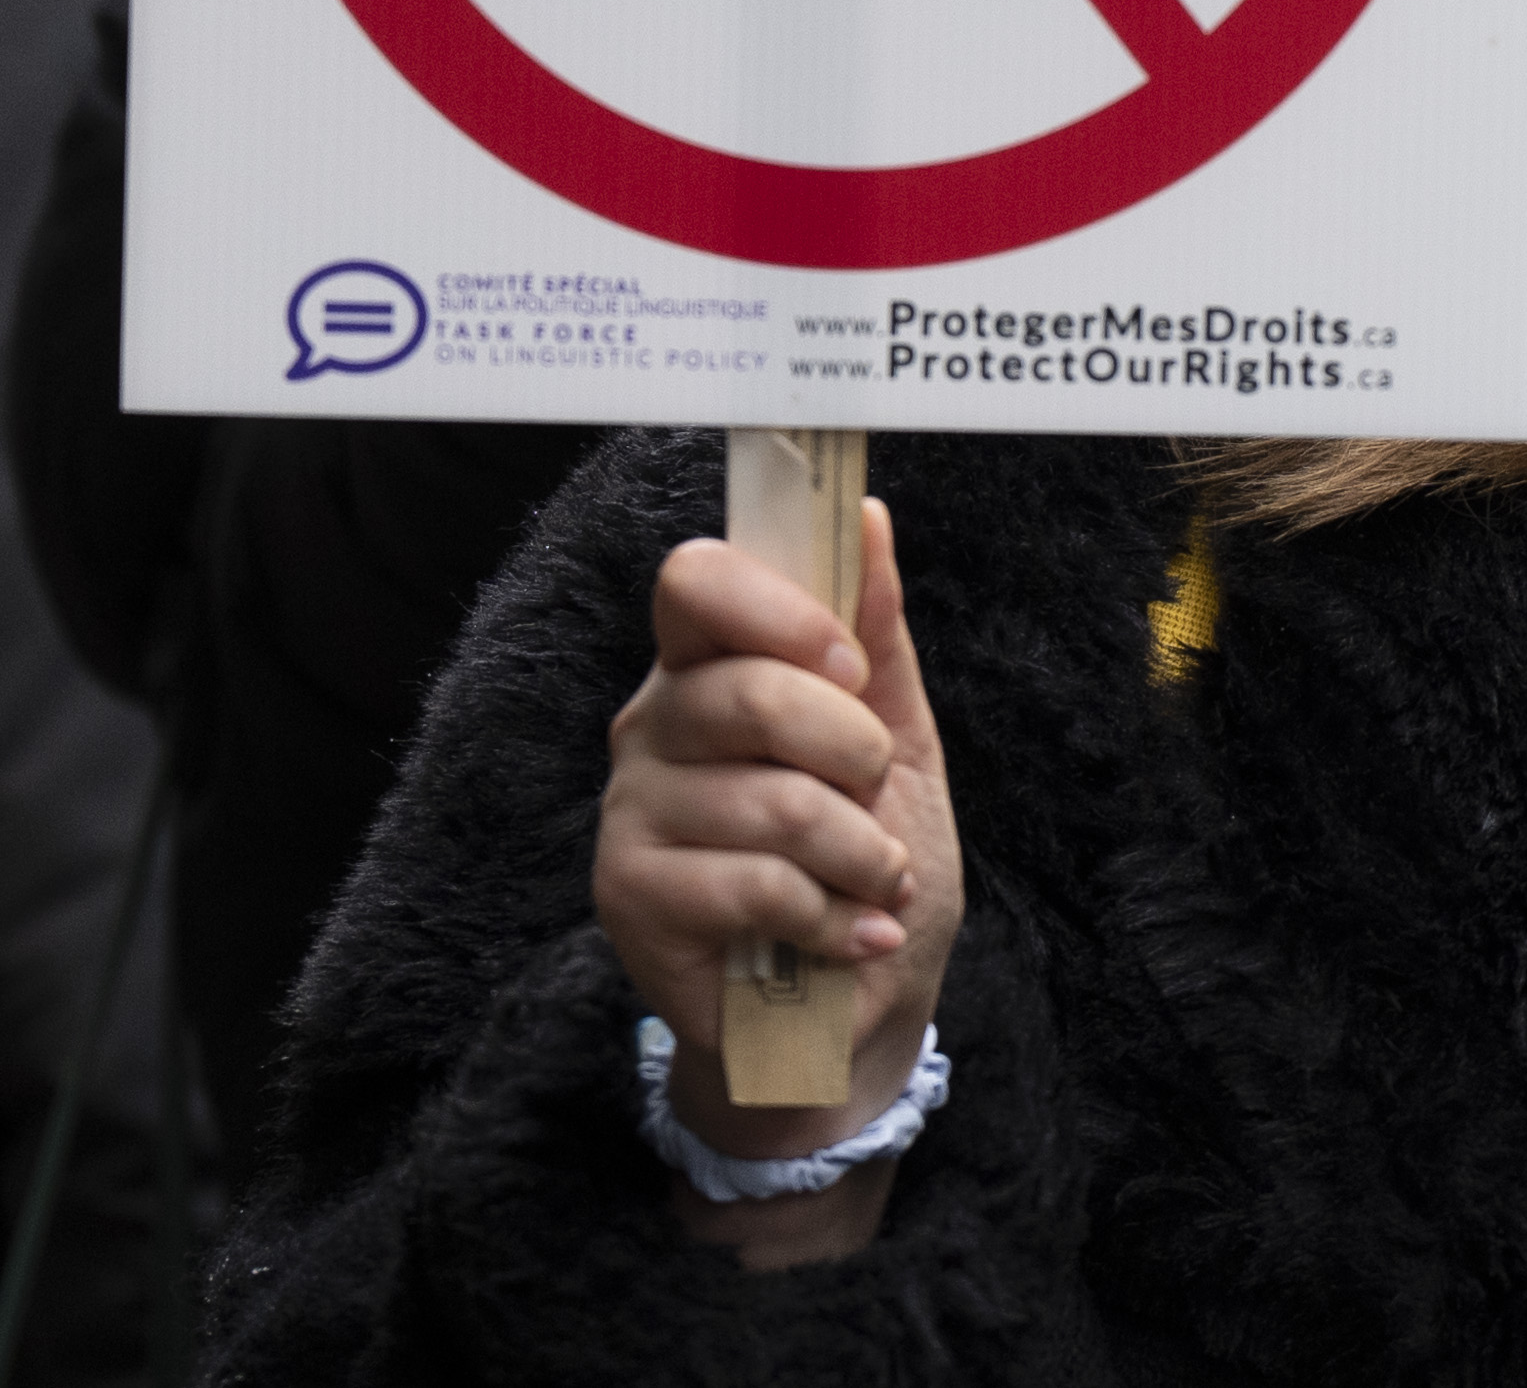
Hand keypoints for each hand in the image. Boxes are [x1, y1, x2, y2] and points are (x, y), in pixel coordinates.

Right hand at [596, 504, 962, 1227]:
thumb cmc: (874, 857)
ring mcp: (630, 814)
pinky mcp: (627, 899)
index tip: (850, 666)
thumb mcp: (899, 739)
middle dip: (853, 751)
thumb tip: (869, 519)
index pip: (697, 583)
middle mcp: (652, 728)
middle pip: (744, 693)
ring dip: (860, 850)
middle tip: (878, 791)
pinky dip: (831, 914)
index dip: (781, 610)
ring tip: (875, 878)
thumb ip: (876, 636)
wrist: (858, 1005)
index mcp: (711, 667)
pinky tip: (846, 934)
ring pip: (767, 802)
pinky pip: (751, 884)